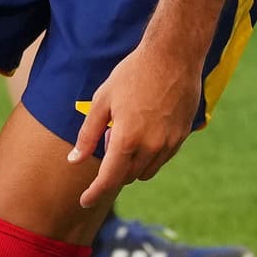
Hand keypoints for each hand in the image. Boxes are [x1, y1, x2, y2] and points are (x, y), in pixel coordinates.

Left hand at [69, 37, 204, 209]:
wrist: (173, 56)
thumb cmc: (133, 74)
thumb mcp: (103, 99)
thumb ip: (88, 134)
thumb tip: (74, 160)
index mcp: (127, 139)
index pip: (109, 179)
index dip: (95, 193)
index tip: (85, 201)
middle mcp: (150, 147)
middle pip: (127, 176)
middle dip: (114, 166)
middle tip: (111, 134)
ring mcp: (169, 144)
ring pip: (146, 171)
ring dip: (133, 163)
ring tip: (129, 128)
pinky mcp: (182, 137)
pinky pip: (162, 159)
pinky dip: (150, 155)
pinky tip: (146, 128)